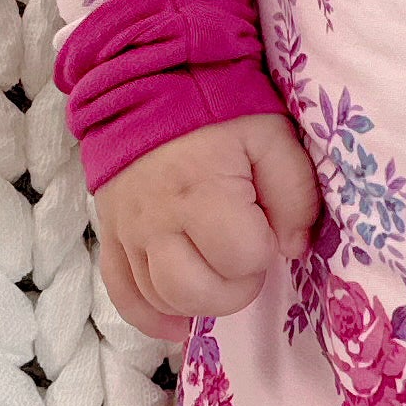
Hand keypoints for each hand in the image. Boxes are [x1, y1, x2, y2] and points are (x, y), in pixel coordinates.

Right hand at [92, 113, 321, 347]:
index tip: (264, 225)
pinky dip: (151, 318)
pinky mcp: (111, 236)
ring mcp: (128, 232)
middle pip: (196, 291)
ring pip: (160, 300)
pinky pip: (122, 296)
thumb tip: (293, 248)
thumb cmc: (219, 109)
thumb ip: (295, 193)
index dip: (262, 250)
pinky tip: (178, 323)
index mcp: (203, 191)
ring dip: (199, 301)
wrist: (150, 82)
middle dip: (234, 286)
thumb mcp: (273, 135)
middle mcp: (158, 220)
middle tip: (244, 255)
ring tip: (217, 274)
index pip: (241, 257)